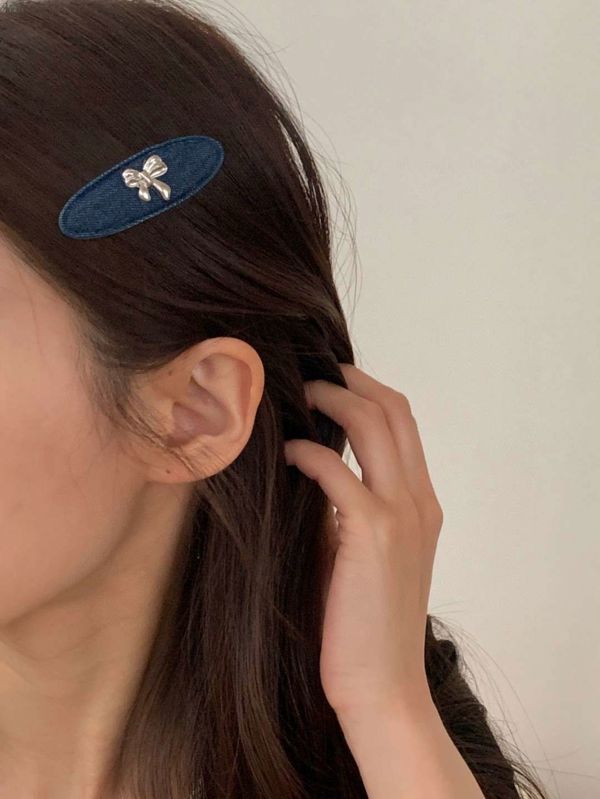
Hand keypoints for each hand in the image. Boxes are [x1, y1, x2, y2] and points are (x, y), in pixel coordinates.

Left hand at [283, 363, 443, 720]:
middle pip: (394, 410)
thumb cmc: (364, 623)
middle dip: (350, 381)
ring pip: (374, 425)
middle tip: (309, 374)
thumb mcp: (365, 554)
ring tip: (296, 398)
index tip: (331, 380)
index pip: (404, 422)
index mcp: (422, 503)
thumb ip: (348, 510)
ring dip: (332, 401)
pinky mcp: (373, 535)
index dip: (368, 390)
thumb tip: (308, 469)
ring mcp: (402, 514)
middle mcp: (419, 500)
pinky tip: (286, 454)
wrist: (383, 686)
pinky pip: (337, 472)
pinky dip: (309, 453)